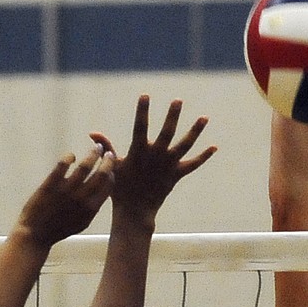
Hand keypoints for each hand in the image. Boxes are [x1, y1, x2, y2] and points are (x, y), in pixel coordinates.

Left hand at [16, 149, 114, 247]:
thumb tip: (101, 193)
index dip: (112, 173)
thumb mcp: (81, 223)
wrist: (36, 234)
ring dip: (92, 154)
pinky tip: (71, 156)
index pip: (108, 186)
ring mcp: (66, 190)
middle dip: (107, 161)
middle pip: (100, 174)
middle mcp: (81, 198)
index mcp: (91, 208)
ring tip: (96, 147)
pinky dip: (69, 158)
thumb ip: (92, 209)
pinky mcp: (51, 184)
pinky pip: (63, 165)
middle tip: (108, 152)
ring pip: (84, 167)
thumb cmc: (59, 229)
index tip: (112, 165)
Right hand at [90, 95, 216, 226]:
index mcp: (139, 152)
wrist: (135, 211)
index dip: (142, 111)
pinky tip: (214, 147)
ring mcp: (168, 166)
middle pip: (167, 132)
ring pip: (185, 145)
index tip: (145, 95)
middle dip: (173, 116)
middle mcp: (156, 156)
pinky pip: (193, 164)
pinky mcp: (176, 175)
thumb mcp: (112, 166)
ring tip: (205, 117)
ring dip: (195, 131)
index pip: (140, 126)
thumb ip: (107, 147)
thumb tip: (93, 133)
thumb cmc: (120, 188)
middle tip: (178, 101)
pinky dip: (204, 156)